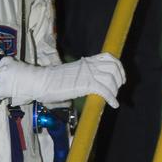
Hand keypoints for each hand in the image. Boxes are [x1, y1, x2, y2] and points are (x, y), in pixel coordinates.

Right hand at [0, 53, 124, 107]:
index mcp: (86, 61)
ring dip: (115, 90)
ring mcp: (88, 74)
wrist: (41, 82)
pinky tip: (113, 104)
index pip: (109, 57)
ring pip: (111, 79)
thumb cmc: (50, 81)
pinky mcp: (86, 84)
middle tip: (118, 88)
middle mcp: (89, 65)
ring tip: (112, 98)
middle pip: (114, 67)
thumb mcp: (69, 74)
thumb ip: (80, 77)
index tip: (120, 77)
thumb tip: (84, 86)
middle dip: (120, 78)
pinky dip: (112, 98)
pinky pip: (105, 90)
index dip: (118, 66)